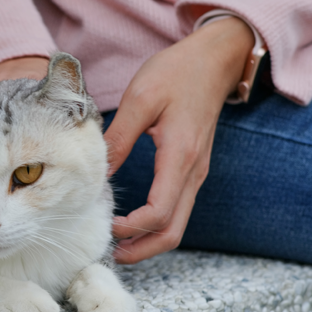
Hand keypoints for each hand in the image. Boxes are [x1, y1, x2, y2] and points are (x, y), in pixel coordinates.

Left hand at [104, 17, 254, 263]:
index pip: (160, 211)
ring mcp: (196, 172)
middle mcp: (193, 171)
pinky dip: (156, 223)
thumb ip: (118, 138)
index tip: (106, 226)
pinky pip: (177, 207)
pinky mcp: (192, 168)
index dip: (132, 228)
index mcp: (180, 156)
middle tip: (111, 253)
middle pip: (174, 230)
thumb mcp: (140, 99)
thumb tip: (97, 172)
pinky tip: (132, 221)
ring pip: (178, 223)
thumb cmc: (177, 73)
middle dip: (143, 249)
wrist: (214, 59)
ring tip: (117, 242)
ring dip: (149, 239)